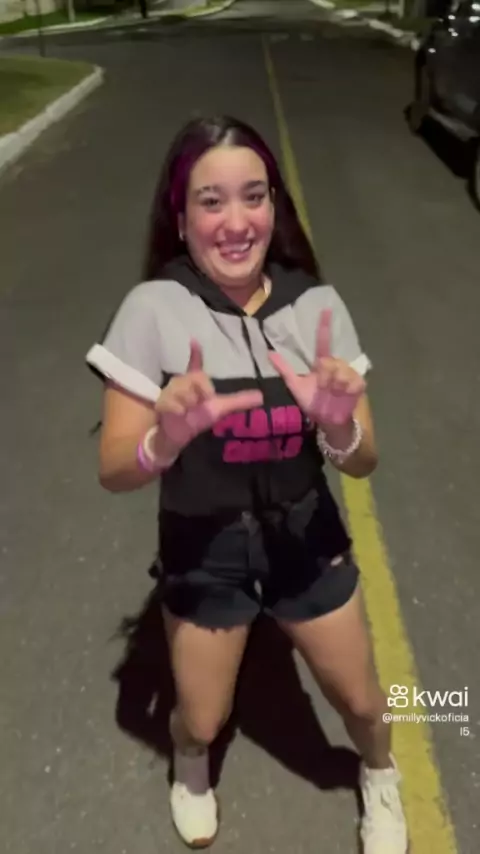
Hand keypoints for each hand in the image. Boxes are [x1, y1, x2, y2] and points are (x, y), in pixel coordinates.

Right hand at [155, 340, 263, 450]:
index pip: (196, 364)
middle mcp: (181, 382)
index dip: (196, 353)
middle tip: (202, 402)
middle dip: (203, 391)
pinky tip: (180, 414)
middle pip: (196, 378)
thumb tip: (261, 396)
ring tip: (189, 411)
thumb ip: (238, 401)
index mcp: (194, 381)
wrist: (177, 436)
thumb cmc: (197, 418)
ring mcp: (170, 391)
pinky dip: (179, 410)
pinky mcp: (162, 403)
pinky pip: (172, 403)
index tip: (194, 340)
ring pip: (184, 391)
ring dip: (190, 402)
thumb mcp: (219, 409)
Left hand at [268, 309, 365, 428]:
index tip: (325, 310)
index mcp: (322, 363)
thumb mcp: (295, 386)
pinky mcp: (358, 384)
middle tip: (322, 387)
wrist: (328, 420)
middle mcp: (336, 365)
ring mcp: (348, 374)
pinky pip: (352, 381)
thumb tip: (269, 353)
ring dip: (333, 384)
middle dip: (324, 376)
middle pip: (329, 361)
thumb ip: (284, 369)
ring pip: (340, 371)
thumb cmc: (313, 402)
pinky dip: (345, 389)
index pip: (323, 341)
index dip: (324, 325)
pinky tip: (343, 395)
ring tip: (333, 393)